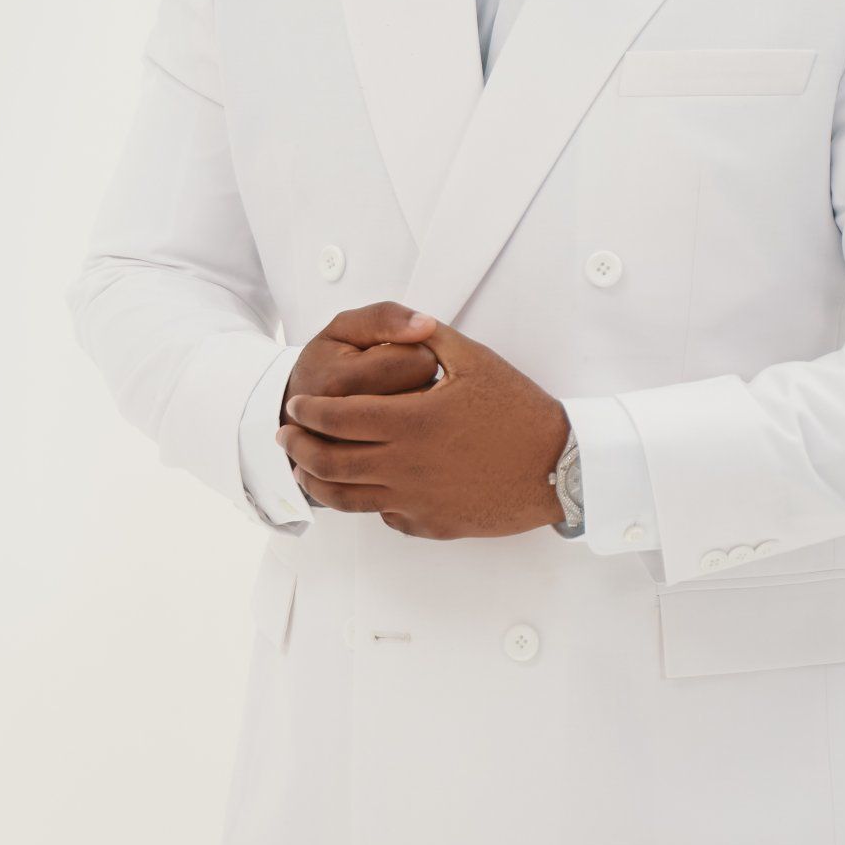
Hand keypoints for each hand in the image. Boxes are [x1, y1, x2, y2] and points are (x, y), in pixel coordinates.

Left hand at [276, 320, 569, 540]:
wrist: (559, 467)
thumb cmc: (520, 411)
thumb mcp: (477, 361)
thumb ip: (433, 339)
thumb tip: (410, 321)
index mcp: (411, 420)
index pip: (339, 417)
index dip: (310, 411)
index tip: (297, 406)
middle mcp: (404, 464)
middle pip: (330, 460)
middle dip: (298, 446)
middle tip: (285, 435)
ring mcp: (415, 499)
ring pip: (346, 496)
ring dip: (317, 481)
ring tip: (305, 470)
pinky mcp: (430, 524)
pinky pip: (384, 514)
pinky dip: (366, 501)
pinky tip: (365, 488)